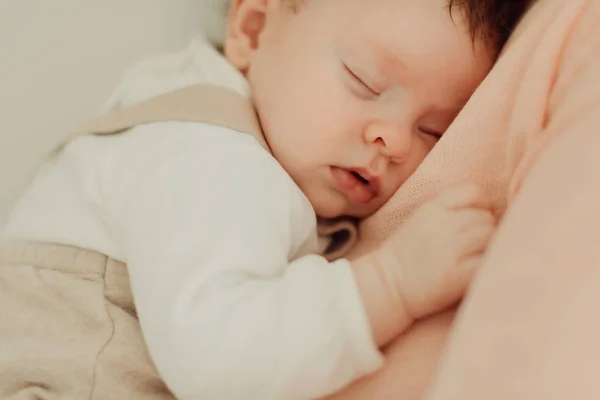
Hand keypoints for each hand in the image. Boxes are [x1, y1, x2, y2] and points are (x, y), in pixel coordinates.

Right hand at [374, 183, 495, 321]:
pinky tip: (473, 271)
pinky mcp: (459, 273)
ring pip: (491, 235)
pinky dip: (486, 264)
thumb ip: (446, 211)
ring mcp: (452, 248)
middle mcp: (443, 224)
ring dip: (488, 246)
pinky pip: (488, 259)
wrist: (386, 285)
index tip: (475, 218)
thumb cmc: (403, 256)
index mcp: (432, 208)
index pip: (471, 191)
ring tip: (474, 257)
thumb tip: (485, 211)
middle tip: (473, 245)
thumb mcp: (419, 220)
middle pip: (485, 216)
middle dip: (484, 229)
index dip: (480, 203)